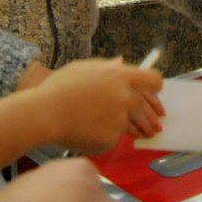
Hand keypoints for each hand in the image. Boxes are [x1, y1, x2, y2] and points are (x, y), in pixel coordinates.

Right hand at [35, 57, 164, 151]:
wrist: (45, 114)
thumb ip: (107, 67)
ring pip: (138, 125)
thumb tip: (122, 63)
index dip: (155, 88)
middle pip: (148, 107)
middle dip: (153, 115)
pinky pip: (116, 137)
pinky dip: (112, 137)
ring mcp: (119, 119)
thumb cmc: (59, 88)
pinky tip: (104, 136)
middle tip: (157, 122)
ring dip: (143, 130)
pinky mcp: (111, 138)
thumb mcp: (83, 68)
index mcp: (120, 76)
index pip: (153, 80)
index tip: (154, 94)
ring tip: (145, 134)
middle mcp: (125, 97)